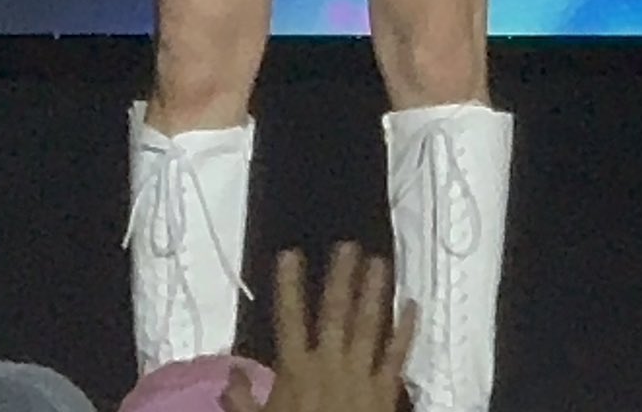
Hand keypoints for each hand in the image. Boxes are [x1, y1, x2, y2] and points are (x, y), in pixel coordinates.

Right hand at [244, 243, 415, 411]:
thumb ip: (242, 402)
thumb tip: (228, 373)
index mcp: (296, 371)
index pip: (290, 319)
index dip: (289, 286)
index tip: (290, 253)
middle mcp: (329, 365)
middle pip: (335, 314)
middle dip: (340, 278)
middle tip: (347, 245)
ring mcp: (361, 376)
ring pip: (369, 326)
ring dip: (375, 292)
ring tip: (380, 261)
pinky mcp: (386, 392)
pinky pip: (397, 357)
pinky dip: (405, 330)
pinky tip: (412, 305)